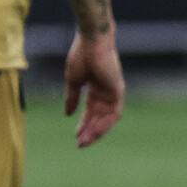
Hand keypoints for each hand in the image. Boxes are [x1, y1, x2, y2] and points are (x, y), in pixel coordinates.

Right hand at [64, 31, 124, 146]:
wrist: (90, 42)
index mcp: (97, 89)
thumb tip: (67, 114)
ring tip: (84, 141)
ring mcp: (114, 92)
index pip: (92, 112)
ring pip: (108, 118)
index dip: (84, 124)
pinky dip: (104, 123)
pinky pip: (114, 113)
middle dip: (90, 131)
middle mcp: (107, 92)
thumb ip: (72, 98)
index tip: (76, 135)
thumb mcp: (73, 81)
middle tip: (80, 144)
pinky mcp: (118, 90)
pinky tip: (92, 131)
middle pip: (101, 117)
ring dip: (96, 131)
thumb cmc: (81, 56)